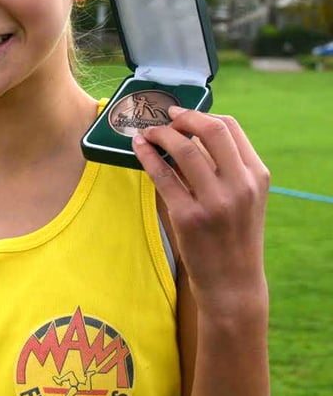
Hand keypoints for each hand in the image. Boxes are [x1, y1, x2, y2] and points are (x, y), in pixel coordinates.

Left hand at [133, 107, 269, 310]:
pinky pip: (162, 176)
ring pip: (184, 150)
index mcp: (256, 175)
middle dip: (183, 117)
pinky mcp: (188, 217)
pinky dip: (147, 156)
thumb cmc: (233, 236)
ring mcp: (214, 201)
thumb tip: (190, 136)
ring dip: (161, 134)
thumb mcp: (245, 198)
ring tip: (148, 133)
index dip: (202, 114)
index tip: (182, 115)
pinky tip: (138, 148)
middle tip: (165, 118)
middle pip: (210, 130)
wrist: (232, 282)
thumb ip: (227, 168)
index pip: (230, 128)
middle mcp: (240, 185)